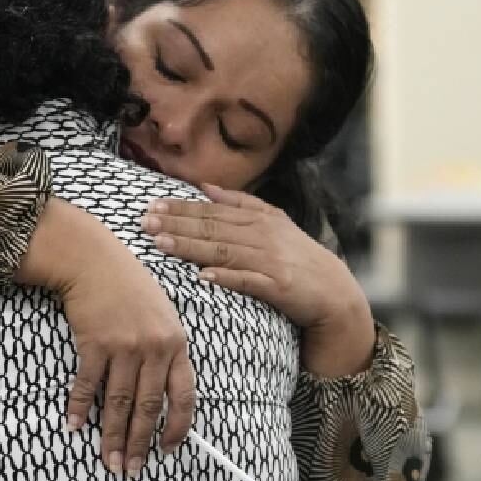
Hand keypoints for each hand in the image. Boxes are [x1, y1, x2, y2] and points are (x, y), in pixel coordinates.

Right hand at [16, 199, 195, 475]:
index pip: (184, 396)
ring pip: (118, 403)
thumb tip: (162, 396)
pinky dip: (80, 407)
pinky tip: (75, 426)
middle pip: (147, 407)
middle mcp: (154, 347)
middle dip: (139, 444)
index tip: (167, 450)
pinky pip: (88, 384)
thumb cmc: (129, 289)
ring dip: (111, 437)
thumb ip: (166, 352)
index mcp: (177, 343)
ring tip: (108, 461)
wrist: (95, 260)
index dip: (178, 427)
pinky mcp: (95, 343)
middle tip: (131, 471)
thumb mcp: (162, 316)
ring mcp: (124, 346)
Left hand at [139, 184, 375, 376]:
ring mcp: (271, 261)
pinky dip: (227, 278)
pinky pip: (248, 282)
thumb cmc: (298, 258)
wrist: (335, 293)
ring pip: (223, 251)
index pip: (212, 211)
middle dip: (177, 224)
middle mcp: (263, 235)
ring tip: (161, 244)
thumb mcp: (274, 223)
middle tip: (145, 222)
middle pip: (212, 228)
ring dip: (191, 247)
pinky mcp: (279, 287)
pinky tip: (203, 277)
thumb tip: (205, 187)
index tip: (152, 205)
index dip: (181, 208)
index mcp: (259, 219)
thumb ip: (240, 203)